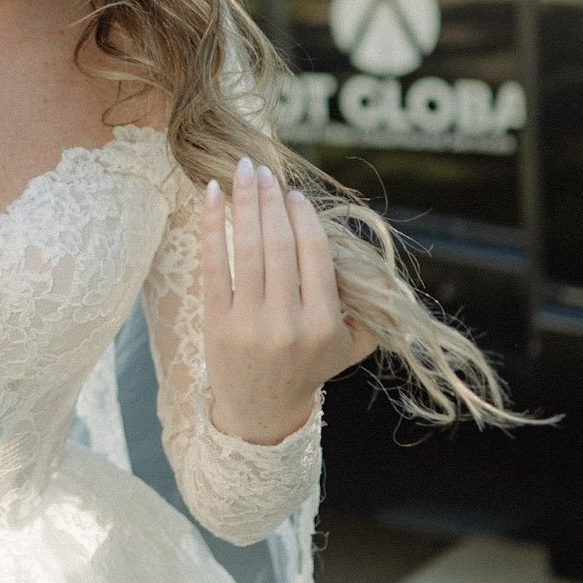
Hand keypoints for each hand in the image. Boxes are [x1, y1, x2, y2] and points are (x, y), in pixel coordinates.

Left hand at [200, 158, 374, 444]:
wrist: (261, 413)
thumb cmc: (308, 368)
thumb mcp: (350, 346)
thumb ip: (368, 307)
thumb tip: (370, 257)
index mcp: (324, 324)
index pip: (314, 254)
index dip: (303, 217)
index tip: (293, 193)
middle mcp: (288, 323)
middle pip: (279, 245)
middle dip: (270, 199)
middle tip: (262, 169)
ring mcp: (250, 323)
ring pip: (248, 249)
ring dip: (245, 203)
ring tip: (242, 171)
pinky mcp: (217, 322)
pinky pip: (214, 264)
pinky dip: (213, 226)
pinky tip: (212, 195)